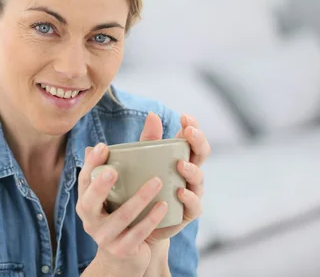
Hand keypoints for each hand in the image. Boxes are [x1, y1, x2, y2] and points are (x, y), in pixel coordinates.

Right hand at [77, 141, 168, 276]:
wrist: (124, 256)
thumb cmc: (123, 211)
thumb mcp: (122, 187)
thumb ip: (137, 154)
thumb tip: (154, 117)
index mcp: (87, 200)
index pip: (84, 180)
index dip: (91, 164)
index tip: (102, 146)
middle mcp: (90, 219)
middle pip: (90, 202)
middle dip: (101, 185)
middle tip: (114, 169)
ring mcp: (105, 237)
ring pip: (120, 217)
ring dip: (138, 199)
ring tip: (156, 181)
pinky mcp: (122, 250)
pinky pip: (137, 234)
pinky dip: (151, 219)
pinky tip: (164, 206)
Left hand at [142, 112, 210, 243]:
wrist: (136, 221)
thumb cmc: (142, 184)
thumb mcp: (142, 159)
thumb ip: (149, 139)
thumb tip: (152, 114)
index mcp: (181, 156)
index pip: (192, 138)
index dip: (193, 126)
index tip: (184, 117)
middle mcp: (190, 173)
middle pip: (202, 154)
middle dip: (198, 141)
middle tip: (189, 132)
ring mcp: (191, 192)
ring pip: (199, 178)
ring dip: (192, 170)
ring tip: (181, 164)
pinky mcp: (186, 212)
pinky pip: (193, 205)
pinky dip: (189, 198)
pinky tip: (180, 192)